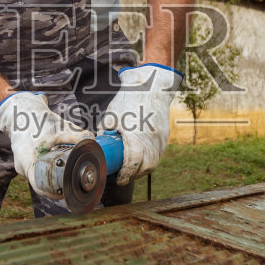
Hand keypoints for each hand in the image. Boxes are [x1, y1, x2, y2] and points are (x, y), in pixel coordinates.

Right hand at [0, 92, 88, 186]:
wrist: (20, 112)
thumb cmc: (36, 120)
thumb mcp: (57, 126)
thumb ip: (75, 134)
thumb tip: (93, 139)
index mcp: (26, 159)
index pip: (39, 185)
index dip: (53, 192)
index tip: (66, 192)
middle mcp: (22, 166)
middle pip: (40, 184)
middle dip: (56, 186)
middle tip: (72, 185)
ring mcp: (22, 165)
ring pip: (38, 178)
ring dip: (52, 179)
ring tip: (68, 178)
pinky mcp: (25, 162)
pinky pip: (36, 172)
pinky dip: (47, 172)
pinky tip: (59, 170)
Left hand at [100, 64, 181, 183]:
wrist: (151, 86)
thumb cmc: (129, 99)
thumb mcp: (111, 116)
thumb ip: (104, 132)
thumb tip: (99, 144)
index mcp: (136, 137)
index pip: (132, 164)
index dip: (125, 175)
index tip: (119, 179)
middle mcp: (151, 141)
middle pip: (145, 168)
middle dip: (134, 175)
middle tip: (124, 176)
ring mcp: (161, 139)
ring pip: (154, 162)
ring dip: (143, 169)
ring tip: (132, 168)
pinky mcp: (165, 135)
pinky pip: (159, 153)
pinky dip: (150, 159)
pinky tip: (142, 157)